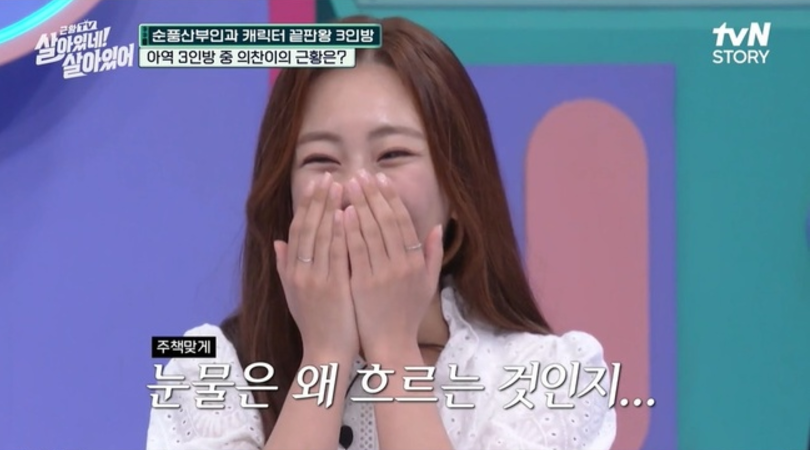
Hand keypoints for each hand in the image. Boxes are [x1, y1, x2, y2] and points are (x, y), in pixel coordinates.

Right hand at [274, 172, 358, 360]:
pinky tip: (348, 214)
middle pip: (309, 227)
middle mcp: (300, 272)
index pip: (298, 229)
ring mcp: (316, 279)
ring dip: (332, 208)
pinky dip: (341, 232)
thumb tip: (278, 242)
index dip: (307, 204)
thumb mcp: (292, 294)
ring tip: (342, 185)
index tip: (317, 183)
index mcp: (291, 271)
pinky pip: (337, 254)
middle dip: (320, 199)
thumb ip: (284, 267)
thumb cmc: (314, 323)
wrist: (325, 353)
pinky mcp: (333, 288)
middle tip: (330, 175)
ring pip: (323, 236)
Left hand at [344, 170, 443, 360]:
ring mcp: (382, 274)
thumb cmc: (407, 315)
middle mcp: (402, 265)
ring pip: (370, 231)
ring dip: (359, 205)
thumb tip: (437, 226)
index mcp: (416, 262)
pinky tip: (342, 212)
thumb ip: (432, 254)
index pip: (403, 221)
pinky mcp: (363, 284)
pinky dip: (349, 230)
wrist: (391, 346)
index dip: (391, 197)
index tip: (381, 178)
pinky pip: (356, 251)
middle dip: (372, 194)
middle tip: (360, 174)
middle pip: (386, 220)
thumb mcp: (427, 285)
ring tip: (348, 185)